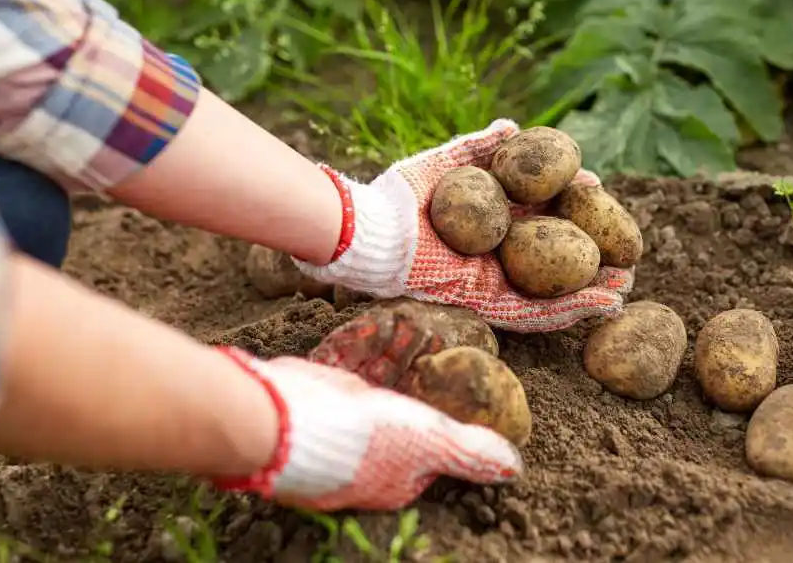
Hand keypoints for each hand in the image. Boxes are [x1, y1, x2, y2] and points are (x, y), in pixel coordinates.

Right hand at [210, 346, 521, 511]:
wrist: (278, 420)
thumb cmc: (360, 437)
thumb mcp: (429, 440)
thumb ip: (470, 452)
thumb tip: (514, 469)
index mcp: (399, 473)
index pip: (434, 437)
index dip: (446, 399)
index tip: (455, 366)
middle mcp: (370, 452)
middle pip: (403, 402)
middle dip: (417, 366)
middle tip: (431, 332)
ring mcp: (338, 426)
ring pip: (373, 380)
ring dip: (391, 350)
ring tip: (406, 319)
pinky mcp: (314, 398)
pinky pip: (343, 367)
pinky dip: (359, 345)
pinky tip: (372, 322)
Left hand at [294, 119, 633, 332]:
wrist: (375, 232)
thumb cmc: (403, 196)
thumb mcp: (448, 165)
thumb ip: (480, 148)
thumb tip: (513, 127)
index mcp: (489, 223)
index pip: (541, 218)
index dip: (571, 211)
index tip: (599, 195)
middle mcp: (495, 255)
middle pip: (553, 258)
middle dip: (590, 257)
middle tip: (626, 251)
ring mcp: (492, 281)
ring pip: (551, 290)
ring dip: (590, 290)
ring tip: (625, 286)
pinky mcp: (486, 303)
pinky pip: (533, 312)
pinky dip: (568, 310)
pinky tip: (600, 304)